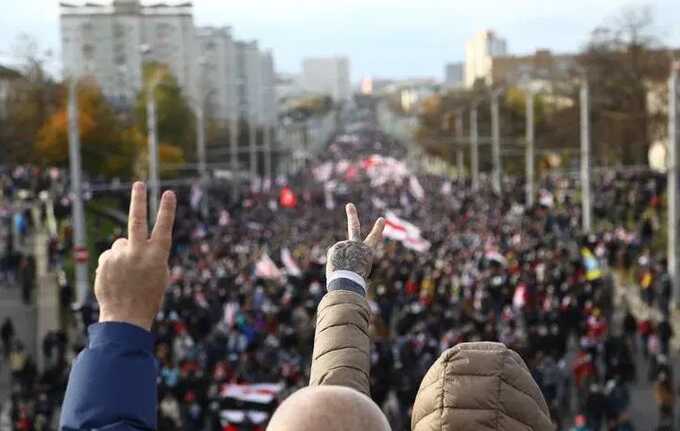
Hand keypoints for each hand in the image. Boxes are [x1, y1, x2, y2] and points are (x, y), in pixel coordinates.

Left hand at [95, 182, 175, 330]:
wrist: (125, 317)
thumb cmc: (149, 297)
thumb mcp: (160, 274)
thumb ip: (151, 255)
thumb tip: (134, 242)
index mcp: (157, 256)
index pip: (163, 227)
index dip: (167, 209)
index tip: (169, 193)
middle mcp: (138, 252)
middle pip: (137, 220)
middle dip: (139, 200)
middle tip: (139, 184)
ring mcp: (120, 256)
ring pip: (121, 244)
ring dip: (124, 254)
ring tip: (126, 275)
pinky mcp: (104, 262)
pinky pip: (110, 256)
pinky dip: (113, 264)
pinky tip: (116, 279)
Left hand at [326, 203, 384, 279]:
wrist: (347, 281)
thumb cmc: (356, 281)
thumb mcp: (360, 271)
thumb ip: (353, 260)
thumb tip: (343, 258)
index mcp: (368, 251)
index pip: (374, 237)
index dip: (378, 228)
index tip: (382, 219)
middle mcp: (356, 244)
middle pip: (354, 227)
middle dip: (352, 215)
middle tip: (349, 205)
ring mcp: (345, 244)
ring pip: (341, 253)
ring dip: (340, 262)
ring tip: (343, 270)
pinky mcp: (335, 247)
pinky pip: (334, 256)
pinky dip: (334, 263)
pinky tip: (337, 268)